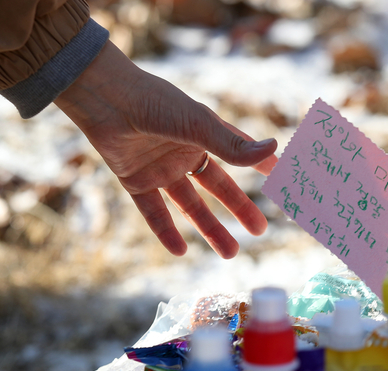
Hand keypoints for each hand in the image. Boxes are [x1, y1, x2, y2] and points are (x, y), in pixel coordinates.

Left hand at [54, 41, 277, 258]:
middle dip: (239, 209)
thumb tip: (274, 149)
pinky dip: (166, 232)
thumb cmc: (155, 104)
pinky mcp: (137, 181)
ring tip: (231, 253)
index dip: (260, 165)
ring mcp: (162, 169)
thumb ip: (233, 146)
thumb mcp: (198, 126)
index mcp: (204, 133)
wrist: (105, 100)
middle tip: (260, 230)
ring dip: (210, 229)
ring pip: (191, 206)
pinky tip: (180, 251)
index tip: (282, 180)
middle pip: (219, 187)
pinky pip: (154, 212)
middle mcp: (185, 152)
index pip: (239, 152)